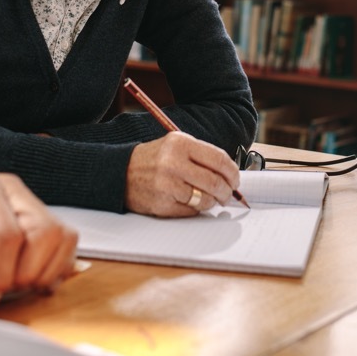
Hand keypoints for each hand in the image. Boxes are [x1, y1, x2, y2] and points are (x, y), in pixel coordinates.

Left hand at [0, 167, 77, 310]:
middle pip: (42, 233)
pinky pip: (67, 241)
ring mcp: (30, 201)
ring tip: (16, 286)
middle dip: (24, 273)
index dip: (0, 272)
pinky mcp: (42, 216)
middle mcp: (12, 188)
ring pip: (60, 237)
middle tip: (1, 292)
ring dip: (43, 271)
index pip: (7, 233)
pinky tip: (33, 280)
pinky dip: (56, 266)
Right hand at [125, 132, 241, 216]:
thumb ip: (202, 156)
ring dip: (213, 202)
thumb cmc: (154, 159)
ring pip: (205, 200)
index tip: (236, 180)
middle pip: (215, 182)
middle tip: (228, 194)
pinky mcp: (162, 204)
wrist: (120, 173)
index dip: (233, 172)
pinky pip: (191, 212)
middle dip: (227, 191)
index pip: (219, 160)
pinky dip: (196, 209)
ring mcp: (167, 185)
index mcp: (180, 143)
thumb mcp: (176, 146)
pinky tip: (191, 202)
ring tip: (210, 199)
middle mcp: (173, 163)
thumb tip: (230, 175)